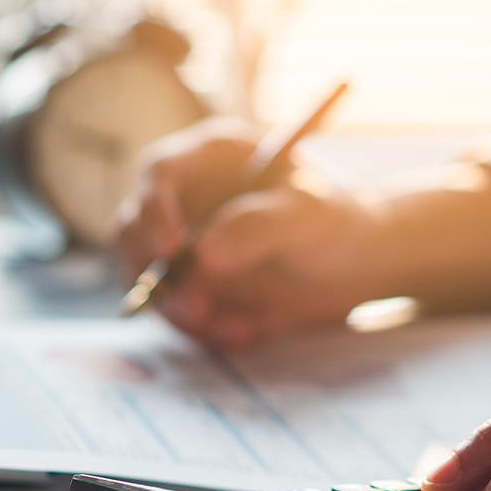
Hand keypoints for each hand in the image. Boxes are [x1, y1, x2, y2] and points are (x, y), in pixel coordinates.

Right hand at [115, 118, 388, 349]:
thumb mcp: (309, 217)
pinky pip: (175, 311)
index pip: (159, 173)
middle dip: (158, 276)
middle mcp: (186, 197)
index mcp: (211, 158)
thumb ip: (259, 227)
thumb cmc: (336, 223)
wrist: (356, 267)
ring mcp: (183, 243)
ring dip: (182, 312)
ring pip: (150, 279)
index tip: (171, 253)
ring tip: (237, 329)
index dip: (154, 211)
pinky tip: (246, 332)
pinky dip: (202, 330)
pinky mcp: (191, 284)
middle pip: (134, 231)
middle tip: (197, 309)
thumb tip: (204, 253)